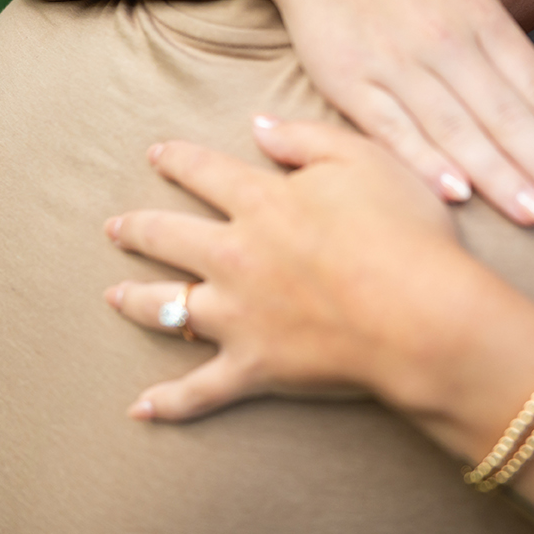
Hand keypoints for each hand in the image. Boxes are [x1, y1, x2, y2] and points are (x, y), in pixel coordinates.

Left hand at [104, 119, 483, 421]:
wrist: (421, 315)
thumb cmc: (402, 232)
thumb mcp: (364, 159)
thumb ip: (306, 138)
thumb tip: (260, 125)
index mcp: (261, 200)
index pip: (204, 171)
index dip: (177, 160)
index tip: (157, 154)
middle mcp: (234, 254)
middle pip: (168, 236)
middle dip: (138, 229)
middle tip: (116, 227)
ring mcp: (238, 315)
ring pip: (167, 306)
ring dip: (134, 300)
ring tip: (112, 296)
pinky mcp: (253, 366)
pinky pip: (198, 390)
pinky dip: (167, 402)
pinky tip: (139, 408)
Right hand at [246, 0, 533, 225]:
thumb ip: (502, 50)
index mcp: (484, 21)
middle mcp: (449, 43)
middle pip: (510, 117)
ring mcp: (398, 62)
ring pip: (459, 129)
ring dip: (502, 177)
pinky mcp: (348, 80)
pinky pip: (392, 128)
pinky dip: (424, 161)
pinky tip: (455, 194)